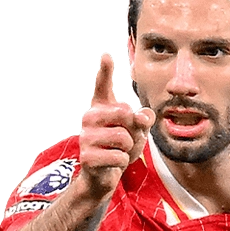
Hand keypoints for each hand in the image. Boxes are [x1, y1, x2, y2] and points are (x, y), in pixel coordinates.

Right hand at [77, 53, 154, 198]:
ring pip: (124, 139)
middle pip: (125, 114)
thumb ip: (144, 119)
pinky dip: (122, 163)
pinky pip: (119, 157)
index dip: (105, 70)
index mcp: (101, 107)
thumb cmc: (120, 147)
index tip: (106, 55)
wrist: (103, 175)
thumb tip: (142, 117)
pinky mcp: (87, 156)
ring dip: (129, 150)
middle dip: (134, 131)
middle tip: (126, 140)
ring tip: (118, 152)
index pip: (102, 85)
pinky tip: (112, 163)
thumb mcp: (137, 131)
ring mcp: (86, 137)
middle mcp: (89, 117)